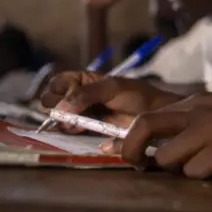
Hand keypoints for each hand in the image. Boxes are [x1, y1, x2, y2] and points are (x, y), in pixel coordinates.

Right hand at [40, 71, 181, 131]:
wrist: (156, 115)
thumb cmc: (137, 96)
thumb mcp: (113, 88)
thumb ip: (87, 94)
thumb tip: (60, 108)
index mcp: (85, 80)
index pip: (58, 82)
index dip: (57, 89)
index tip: (66, 97)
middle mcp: (81, 96)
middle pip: (54, 101)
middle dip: (57, 107)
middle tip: (68, 113)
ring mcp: (85, 114)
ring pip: (60, 118)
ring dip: (63, 121)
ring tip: (74, 123)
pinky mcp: (90, 130)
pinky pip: (71, 131)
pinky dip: (69, 131)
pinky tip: (76, 130)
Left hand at [104, 86, 211, 177]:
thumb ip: (192, 120)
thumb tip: (165, 144)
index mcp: (193, 103)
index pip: (146, 118)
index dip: (130, 140)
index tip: (134, 157)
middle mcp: (197, 112)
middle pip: (144, 126)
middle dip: (132, 151)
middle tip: (140, 166)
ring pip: (168, 158)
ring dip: (177, 170)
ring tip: (197, 168)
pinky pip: (197, 171)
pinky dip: (202, 175)